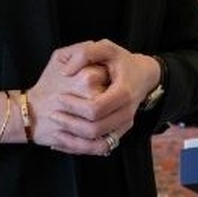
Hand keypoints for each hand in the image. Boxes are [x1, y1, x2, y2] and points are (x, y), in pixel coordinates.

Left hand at [30, 40, 159, 155]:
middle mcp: (127, 112)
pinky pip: (100, 148)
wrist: (144, 75)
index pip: (96, 108)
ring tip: (56, 127)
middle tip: (54, 113)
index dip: (74, 106)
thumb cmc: (122, 61)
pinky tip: (63, 140)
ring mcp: (125, 125)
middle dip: (70, 123)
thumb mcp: (107, 48)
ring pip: (97, 144)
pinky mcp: (120, 133)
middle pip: (94, 129)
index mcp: (124, 92)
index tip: (60, 97)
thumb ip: (85, 53)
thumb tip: (66, 72)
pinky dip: (79, 147)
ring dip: (73, 139)